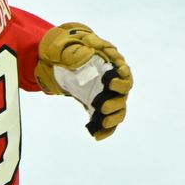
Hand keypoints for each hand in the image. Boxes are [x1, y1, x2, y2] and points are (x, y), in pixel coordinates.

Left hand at [36, 23, 132, 139]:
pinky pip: (107, 120)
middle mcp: (113, 81)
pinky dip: (104, 129)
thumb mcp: (66, 47)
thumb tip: (83, 56)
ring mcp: (107, 95)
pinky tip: (96, 136)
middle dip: (116, 100)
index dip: (120, 78)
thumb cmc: (67, 50)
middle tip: (102, 106)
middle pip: (124, 92)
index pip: (123, 71)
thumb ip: (74, 52)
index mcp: (110, 64)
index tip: (110, 82)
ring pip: (119, 108)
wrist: (60, 62)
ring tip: (103, 123)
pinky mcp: (99, 106)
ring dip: (114, 117)